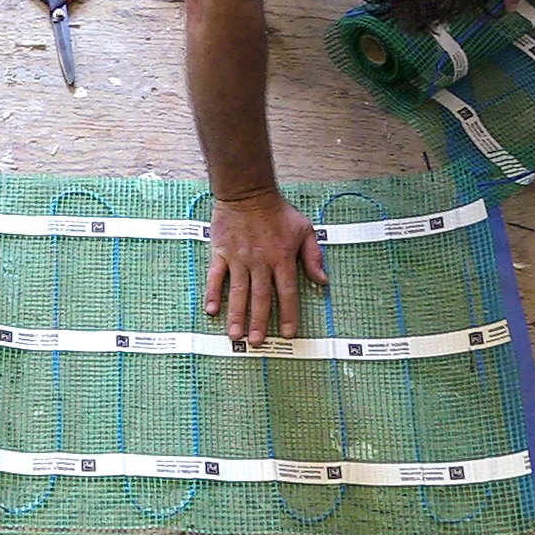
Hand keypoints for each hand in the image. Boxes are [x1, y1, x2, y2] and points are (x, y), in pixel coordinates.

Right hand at [204, 190, 329, 344]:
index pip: (287, 292)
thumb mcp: (304, 229)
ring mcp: (239, 258)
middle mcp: (260, 262)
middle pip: (260, 298)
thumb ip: (313, 256)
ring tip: (235, 335)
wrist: (247, 192)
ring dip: (236, 315)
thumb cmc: (277, 211)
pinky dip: (214, 293)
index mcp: (282, 258)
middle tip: (257, 343)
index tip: (288, 333)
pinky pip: (216, 277)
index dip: (289, 314)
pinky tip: (212, 310)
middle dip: (259, 322)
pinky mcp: (221, 253)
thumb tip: (323, 281)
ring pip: (238, 292)